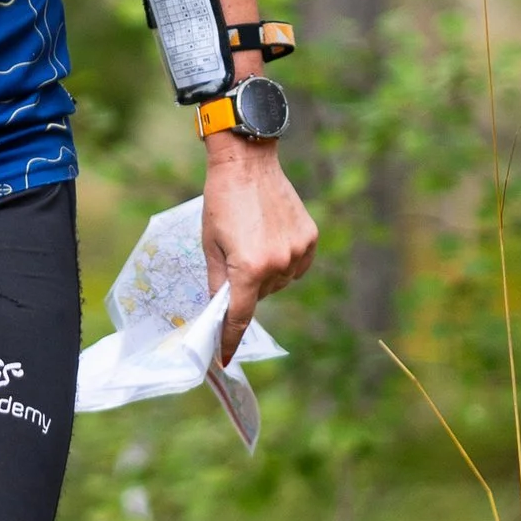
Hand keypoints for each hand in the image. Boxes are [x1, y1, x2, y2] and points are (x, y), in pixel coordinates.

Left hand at [201, 138, 317, 352]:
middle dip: (246, 288)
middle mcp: (277, 264)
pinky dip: (284, 262)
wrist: (247, 163)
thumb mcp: (210, 245)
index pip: (240, 316)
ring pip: (280, 282)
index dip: (230, 339)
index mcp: (248, 268)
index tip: (224, 357)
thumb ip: (218, 282)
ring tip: (252, 241)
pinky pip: (297, 266)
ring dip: (266, 274)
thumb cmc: (220, 202)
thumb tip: (220, 311)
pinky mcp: (310, 238)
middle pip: (261, 296)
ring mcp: (297, 251)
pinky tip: (271, 239)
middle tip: (234, 259)